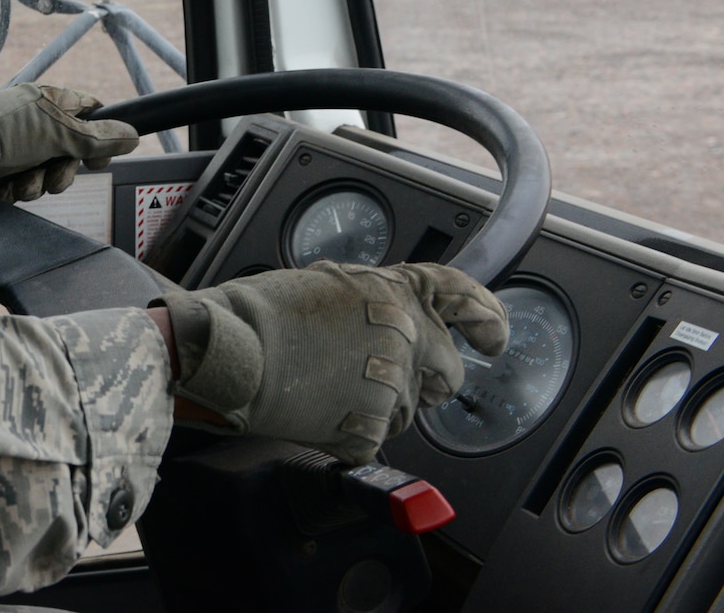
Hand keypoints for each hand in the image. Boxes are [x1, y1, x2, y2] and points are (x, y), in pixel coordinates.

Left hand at [0, 83, 139, 201]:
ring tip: (21, 180)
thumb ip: (98, 138)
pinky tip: (6, 187)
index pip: (92, 113)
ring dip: (37, 183)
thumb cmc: (6, 133)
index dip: (100, 137)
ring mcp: (20, 143)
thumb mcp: (59, 134)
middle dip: (62, 171)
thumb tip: (134, 135)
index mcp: (54, 101)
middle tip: (53, 174)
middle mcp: (39, 120)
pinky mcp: (3, 163)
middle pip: (72, 152)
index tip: (99, 158)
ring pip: (48, 171)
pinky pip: (24, 181)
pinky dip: (17, 188)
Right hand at [161, 262, 509, 463]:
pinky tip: (318, 409)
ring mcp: (391, 389)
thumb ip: (376, 302)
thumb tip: (394, 320)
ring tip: (326, 386)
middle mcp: (405, 339)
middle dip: (426, 378)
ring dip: (378, 405)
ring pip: (408, 410)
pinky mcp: (370, 431)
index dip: (486, 318)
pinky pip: (375, 440)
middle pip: (447, 372)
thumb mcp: (329, 284)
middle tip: (381, 376)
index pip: (464, 298)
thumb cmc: (261, 314)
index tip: (493, 335)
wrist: (230, 352)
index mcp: (395, 295)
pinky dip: (349, 432)